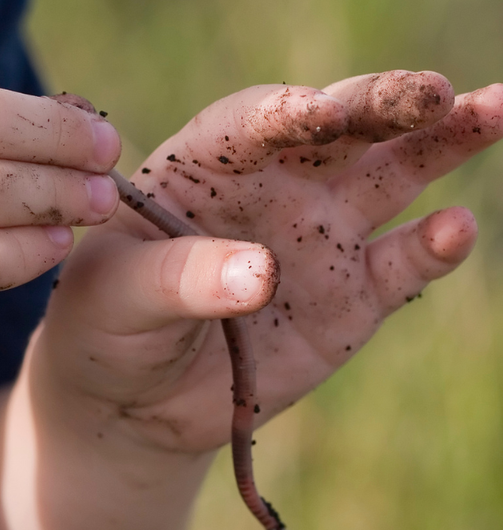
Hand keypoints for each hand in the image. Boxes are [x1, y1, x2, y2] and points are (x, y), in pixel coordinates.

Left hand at [31, 71, 501, 456]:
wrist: (133, 396)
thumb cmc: (106, 324)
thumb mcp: (115, 296)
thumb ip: (178, 277)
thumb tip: (262, 272)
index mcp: (207, 165)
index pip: (255, 120)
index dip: (289, 111)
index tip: (319, 114)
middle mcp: (274, 186)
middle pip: (340, 129)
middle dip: (386, 104)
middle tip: (435, 93)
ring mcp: (319, 237)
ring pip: (391, 177)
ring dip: (443, 144)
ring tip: (493, 111)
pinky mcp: (350, 296)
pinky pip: (400, 264)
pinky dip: (432, 248)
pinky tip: (455, 229)